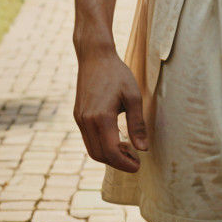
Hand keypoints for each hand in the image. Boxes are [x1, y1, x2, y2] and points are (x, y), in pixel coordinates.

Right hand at [74, 46, 147, 171]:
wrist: (95, 56)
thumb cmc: (117, 73)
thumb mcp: (133, 96)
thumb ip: (137, 124)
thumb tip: (143, 149)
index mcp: (101, 117)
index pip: (111, 153)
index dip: (125, 164)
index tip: (138, 166)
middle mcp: (86, 121)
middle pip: (100, 155)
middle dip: (117, 163)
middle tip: (135, 161)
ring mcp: (79, 119)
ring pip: (92, 149)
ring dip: (108, 156)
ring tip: (127, 152)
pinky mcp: (78, 116)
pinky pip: (88, 139)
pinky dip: (101, 146)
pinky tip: (115, 140)